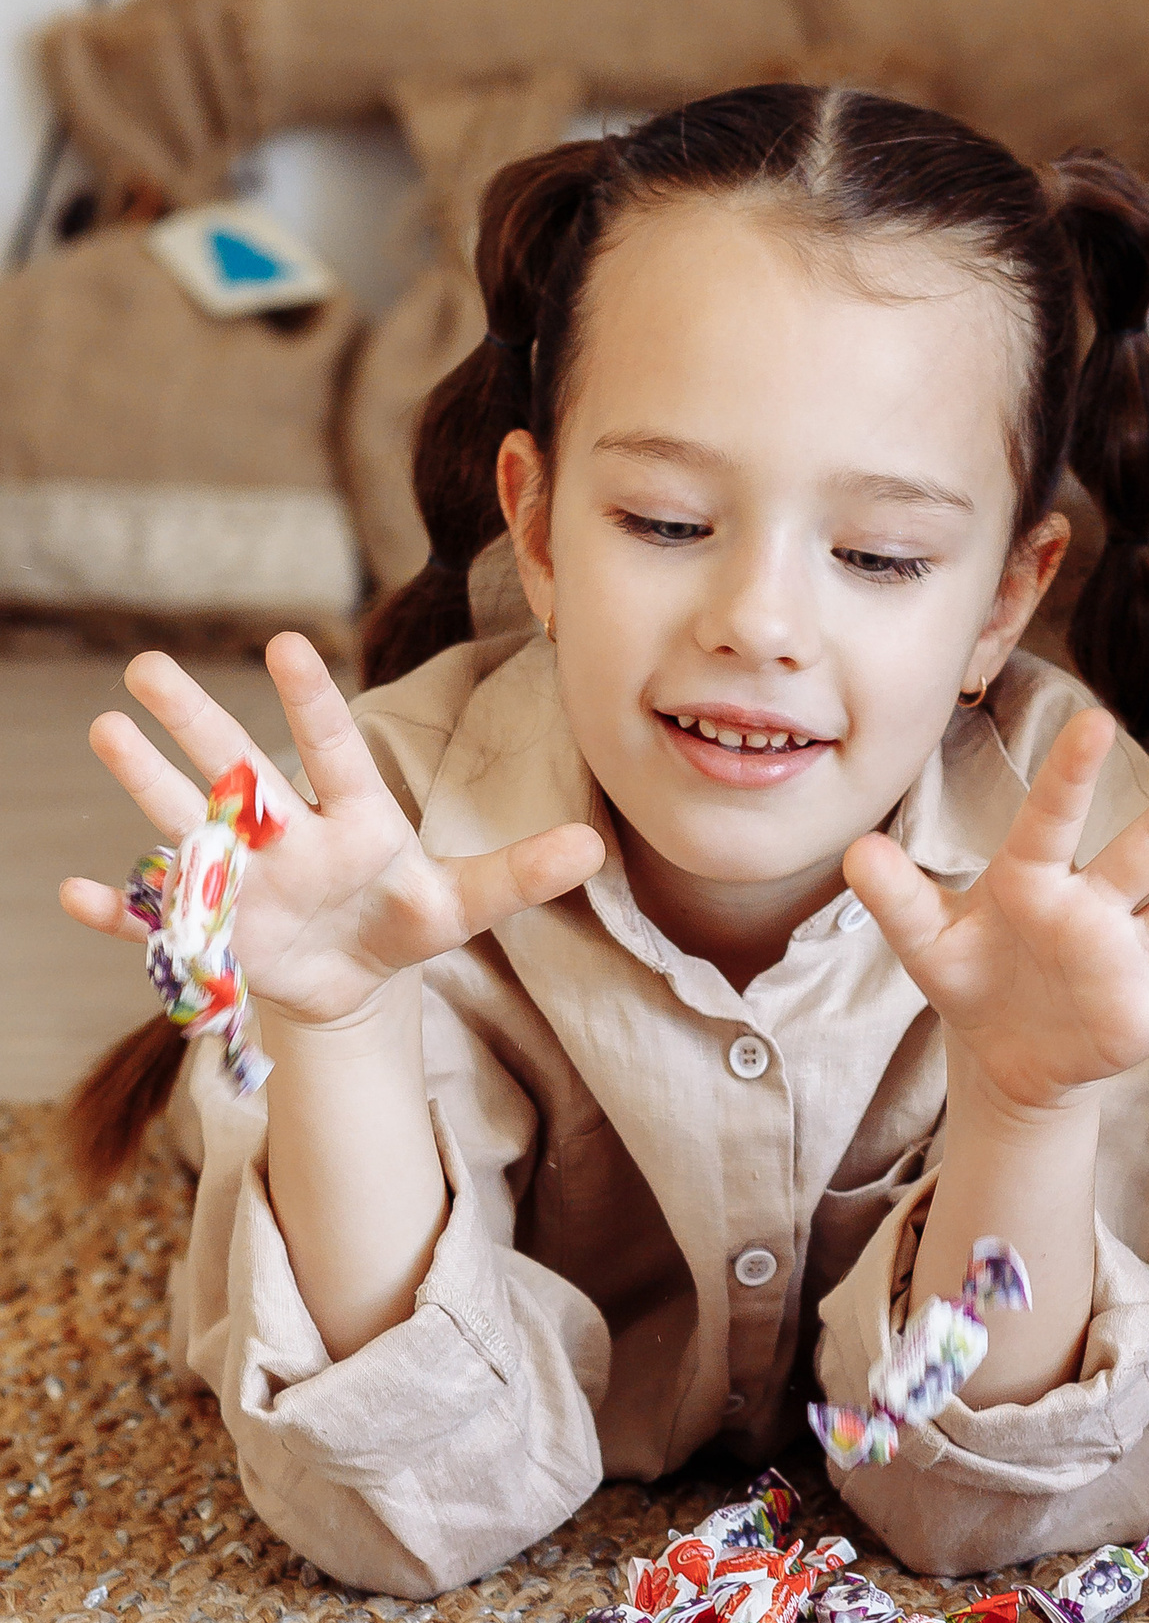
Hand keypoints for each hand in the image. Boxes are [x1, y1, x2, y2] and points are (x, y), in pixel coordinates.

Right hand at [58, 638, 604, 1026]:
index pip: (331, 750)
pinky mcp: (212, 929)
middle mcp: (284, 832)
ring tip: (106, 732)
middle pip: (236, 766)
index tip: (283, 643)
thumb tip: (595, 850)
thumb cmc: (404, 921)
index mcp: (350, 817)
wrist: (352, 978)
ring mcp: (241, 876)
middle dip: (195, 721)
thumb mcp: (465, 905)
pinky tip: (78, 896)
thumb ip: (521, 875)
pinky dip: (118, 912)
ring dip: (146, 781)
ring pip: (186, 821)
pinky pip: (156, 920)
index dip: (310, 701)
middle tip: (147, 664)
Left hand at [842, 711, 1148, 1113]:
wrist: (1004, 1053)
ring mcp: (1128, 960)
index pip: (1053, 823)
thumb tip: (854, 850)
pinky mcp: (1147, 1014)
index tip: (1096, 721)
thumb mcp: (927, 945)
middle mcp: (1093, 909)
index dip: (1070, 777)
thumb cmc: (972, 977)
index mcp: (1033, 882)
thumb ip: (896, 900)